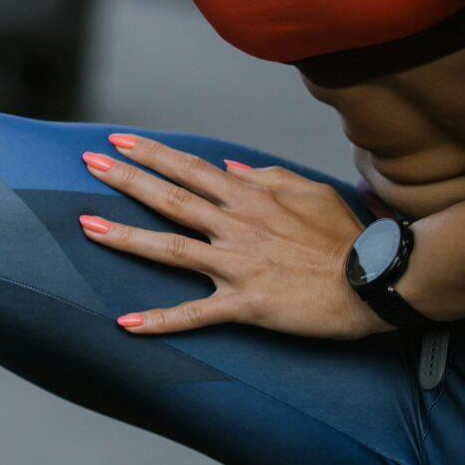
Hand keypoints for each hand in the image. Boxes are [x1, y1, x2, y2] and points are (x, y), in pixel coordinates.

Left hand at [77, 133, 391, 340]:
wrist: (378, 283)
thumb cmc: (348, 238)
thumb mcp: (311, 192)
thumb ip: (268, 178)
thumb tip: (232, 170)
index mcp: (251, 198)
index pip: (190, 169)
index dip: (152, 154)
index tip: (119, 142)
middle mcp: (236, 226)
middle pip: (170, 198)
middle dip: (125, 179)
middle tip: (87, 164)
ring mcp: (237, 265)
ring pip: (169, 249)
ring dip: (125, 237)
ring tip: (86, 226)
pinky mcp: (245, 304)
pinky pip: (195, 314)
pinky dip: (159, 321)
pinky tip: (126, 323)